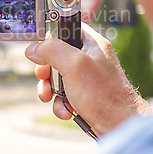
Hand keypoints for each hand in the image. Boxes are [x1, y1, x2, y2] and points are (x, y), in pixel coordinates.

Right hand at [25, 23, 152, 135]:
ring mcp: (86, 77)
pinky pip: (62, 94)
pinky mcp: (83, 94)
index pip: (66, 27)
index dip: (50, 36)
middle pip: (56, 54)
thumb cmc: (103, 94)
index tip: (40, 48)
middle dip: (45, 69)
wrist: (119, 126)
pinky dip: (59, 103)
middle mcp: (89, 57)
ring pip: (56, 76)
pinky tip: (66, 110)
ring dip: (49, 89)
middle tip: (43, 76)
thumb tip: (33, 48)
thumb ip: (51, 50)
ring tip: (49, 97)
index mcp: (92, 43)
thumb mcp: (74, 65)